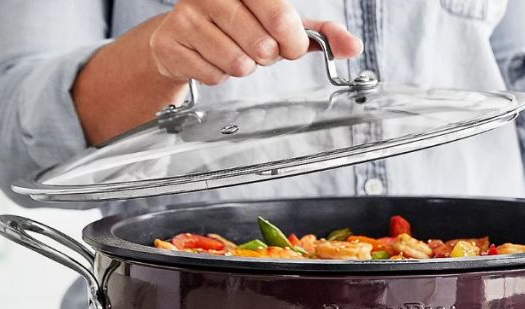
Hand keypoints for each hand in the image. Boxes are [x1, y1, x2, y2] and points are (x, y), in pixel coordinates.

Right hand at [149, 0, 362, 84]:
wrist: (183, 37)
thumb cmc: (239, 25)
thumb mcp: (281, 24)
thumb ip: (321, 34)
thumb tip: (352, 47)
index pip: (281, 18)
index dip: (292, 42)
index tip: (288, 43)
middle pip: (262, 46)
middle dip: (267, 56)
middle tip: (257, 48)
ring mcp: (186, 17)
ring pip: (237, 64)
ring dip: (242, 66)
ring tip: (233, 51)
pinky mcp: (171, 44)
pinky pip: (213, 76)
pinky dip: (218, 75)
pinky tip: (211, 58)